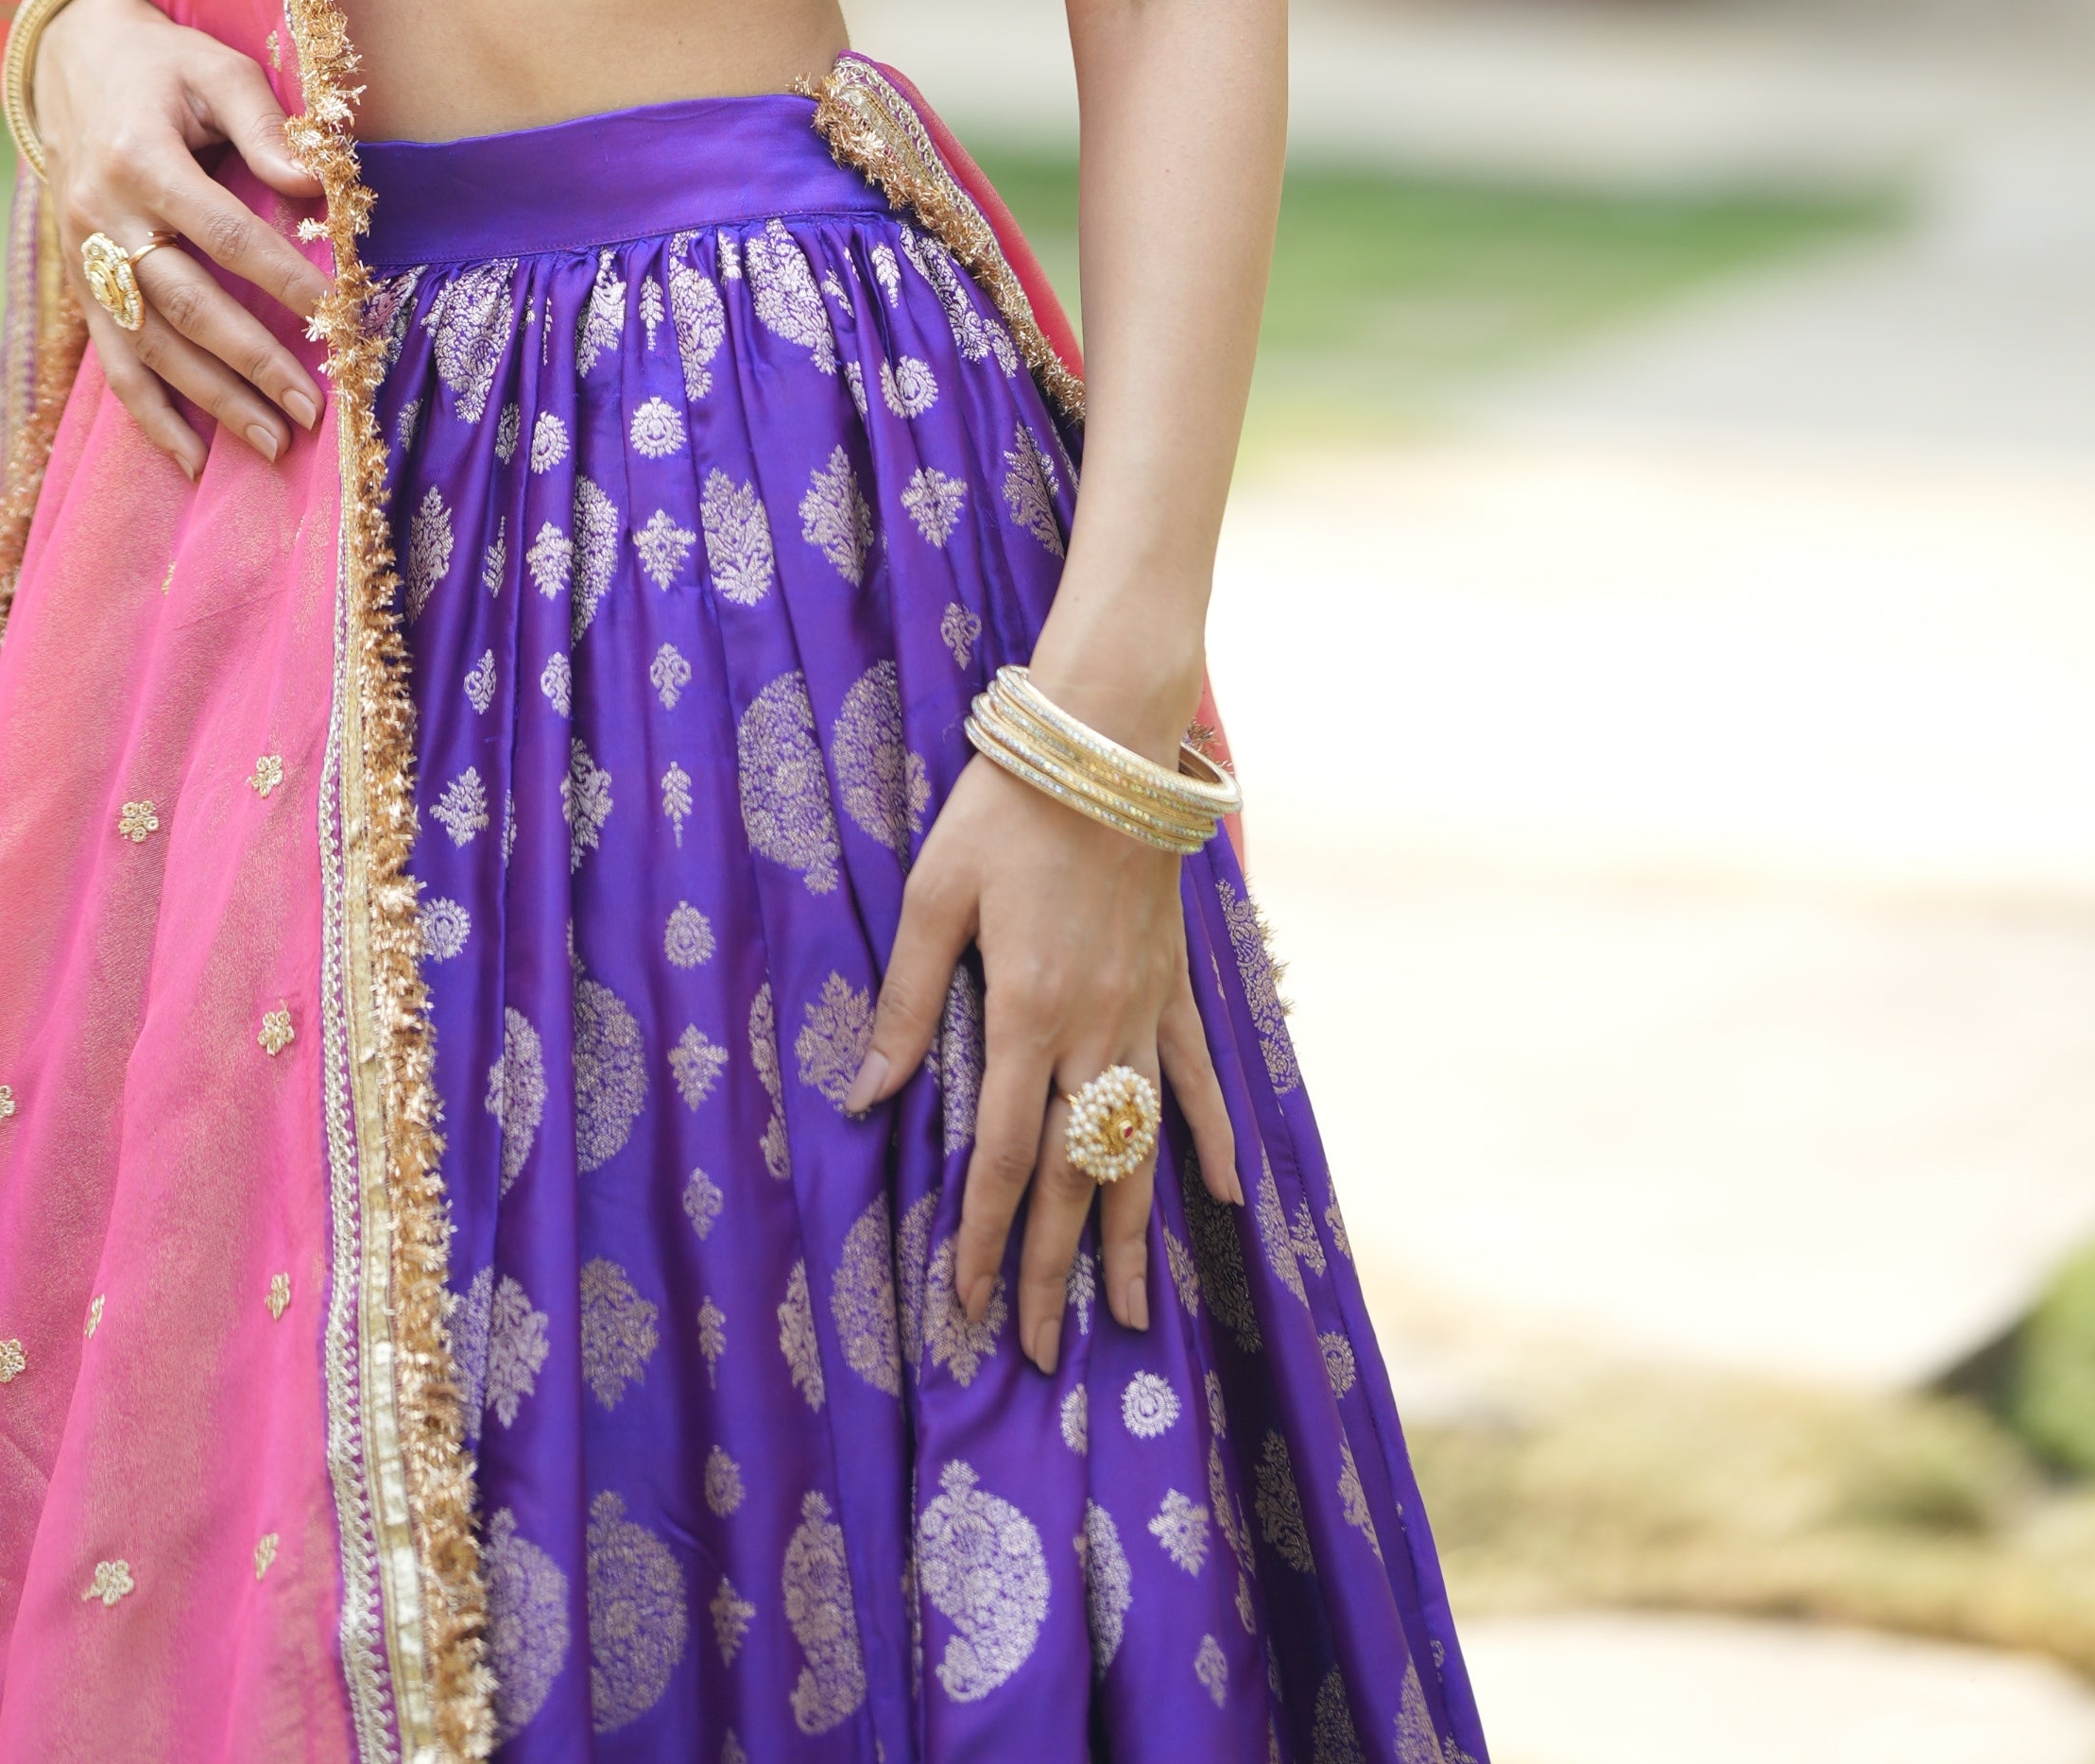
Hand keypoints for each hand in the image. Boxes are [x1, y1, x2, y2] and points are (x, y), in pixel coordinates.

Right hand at [30, 0, 328, 483]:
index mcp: (140, 159)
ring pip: (150, 345)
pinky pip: (113, 360)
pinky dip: (148, 414)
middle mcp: (104, 217)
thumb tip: (315, 185)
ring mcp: (86, 258)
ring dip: (210, 400)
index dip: (279, 275)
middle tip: (312, 406)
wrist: (71, 63)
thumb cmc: (163, 64)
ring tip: (270, 440)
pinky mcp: (81, 285)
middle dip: (252, 361)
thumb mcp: (217, 70)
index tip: (334, 312)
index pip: (222, 232)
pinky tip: (189, 456)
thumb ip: (265, 125)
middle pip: (185, 304)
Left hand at [846, 746, 1242, 1372]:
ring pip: (1140, 1148)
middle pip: (1077, 1178)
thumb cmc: (1005, 810)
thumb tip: (864, 1094)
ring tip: (1132, 1316)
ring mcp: (1143, 1013)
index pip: (1005, 1157)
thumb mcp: (933, 895)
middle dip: (1058, 1270)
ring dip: (1136, 1235)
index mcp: (1025, 1015)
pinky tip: (1230, 1194)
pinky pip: (1198, 1076)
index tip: (970, 1304)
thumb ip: (906, 1001)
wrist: (1103, 741)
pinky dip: (1216, 1136)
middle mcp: (1092, 1031)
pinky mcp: (1174, 984)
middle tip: (1045, 1352)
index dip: (986, 1237)